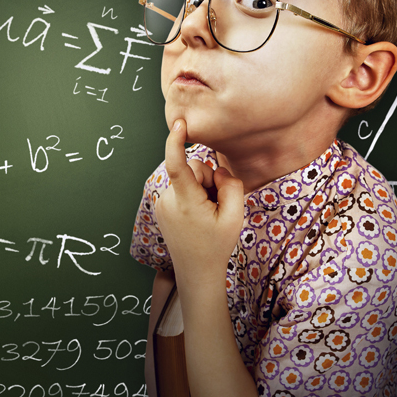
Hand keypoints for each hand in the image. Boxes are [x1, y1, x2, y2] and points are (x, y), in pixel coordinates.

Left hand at [154, 119, 244, 287]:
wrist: (196, 272)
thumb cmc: (217, 245)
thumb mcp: (235, 216)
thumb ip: (230, 185)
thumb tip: (218, 170)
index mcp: (186, 201)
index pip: (177, 165)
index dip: (176, 142)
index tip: (179, 124)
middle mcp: (168, 199)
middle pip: (193, 168)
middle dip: (208, 179)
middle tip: (217, 206)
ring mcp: (162, 203)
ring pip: (188, 179)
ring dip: (201, 189)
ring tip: (207, 214)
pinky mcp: (161, 206)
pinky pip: (181, 188)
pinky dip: (192, 196)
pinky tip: (198, 216)